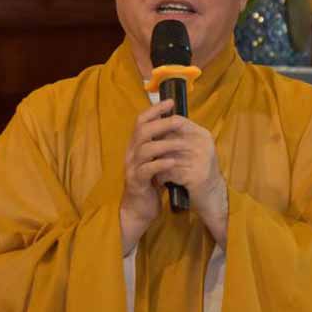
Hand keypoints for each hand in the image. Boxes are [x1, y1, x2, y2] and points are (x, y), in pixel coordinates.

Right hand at [120, 100, 180, 253]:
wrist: (138, 210)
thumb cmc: (150, 183)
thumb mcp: (156, 161)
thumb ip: (162, 146)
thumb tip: (179, 127)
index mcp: (136, 146)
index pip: (141, 121)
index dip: (155, 110)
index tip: (170, 101)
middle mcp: (131, 153)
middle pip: (142, 131)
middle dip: (161, 123)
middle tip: (178, 119)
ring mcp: (132, 168)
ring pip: (144, 149)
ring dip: (164, 144)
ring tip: (180, 142)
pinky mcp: (136, 183)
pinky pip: (147, 170)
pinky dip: (161, 164)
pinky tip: (173, 162)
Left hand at [149, 115, 227, 245]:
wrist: (212, 195)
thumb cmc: (198, 170)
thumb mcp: (193, 149)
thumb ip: (178, 136)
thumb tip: (153, 124)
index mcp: (202, 135)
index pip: (177, 121)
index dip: (159, 126)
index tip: (148, 135)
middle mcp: (203, 145)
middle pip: (169, 139)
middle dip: (155, 149)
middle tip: (144, 155)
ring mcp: (201, 160)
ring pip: (166, 157)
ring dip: (156, 165)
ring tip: (151, 170)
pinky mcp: (196, 176)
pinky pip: (169, 173)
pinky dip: (160, 178)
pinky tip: (159, 181)